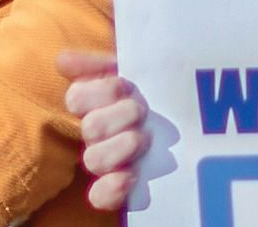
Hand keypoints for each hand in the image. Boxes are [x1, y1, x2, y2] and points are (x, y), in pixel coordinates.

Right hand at [56, 49, 147, 210]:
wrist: (194, 122)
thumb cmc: (155, 93)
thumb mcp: (131, 69)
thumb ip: (98, 63)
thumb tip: (63, 61)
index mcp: (95, 104)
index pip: (77, 98)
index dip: (99, 91)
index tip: (125, 83)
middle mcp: (96, 134)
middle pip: (91, 128)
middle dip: (120, 115)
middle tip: (142, 111)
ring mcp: (108, 162)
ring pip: (94, 160)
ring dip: (121, 147)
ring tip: (145, 138)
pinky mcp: (119, 189)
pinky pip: (100, 197)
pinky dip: (112, 188)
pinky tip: (130, 176)